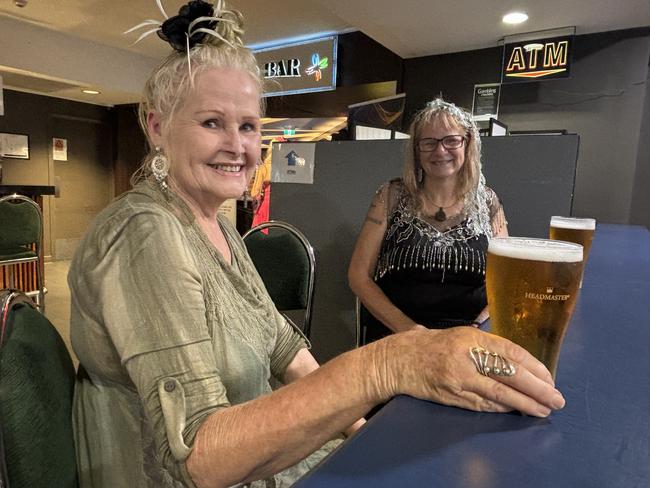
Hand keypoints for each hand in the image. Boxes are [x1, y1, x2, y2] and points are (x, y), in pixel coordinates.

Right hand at [370, 327, 564, 417]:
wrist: (398, 360)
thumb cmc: (432, 345)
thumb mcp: (460, 335)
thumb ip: (487, 345)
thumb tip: (520, 361)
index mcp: (471, 338)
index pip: (511, 352)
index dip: (534, 367)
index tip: (550, 378)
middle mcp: (465, 357)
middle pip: (509, 374)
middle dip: (537, 389)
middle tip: (556, 399)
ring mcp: (457, 378)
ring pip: (498, 393)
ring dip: (524, 404)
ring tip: (543, 410)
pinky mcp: (451, 395)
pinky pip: (482, 405)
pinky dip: (501, 409)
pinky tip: (516, 412)